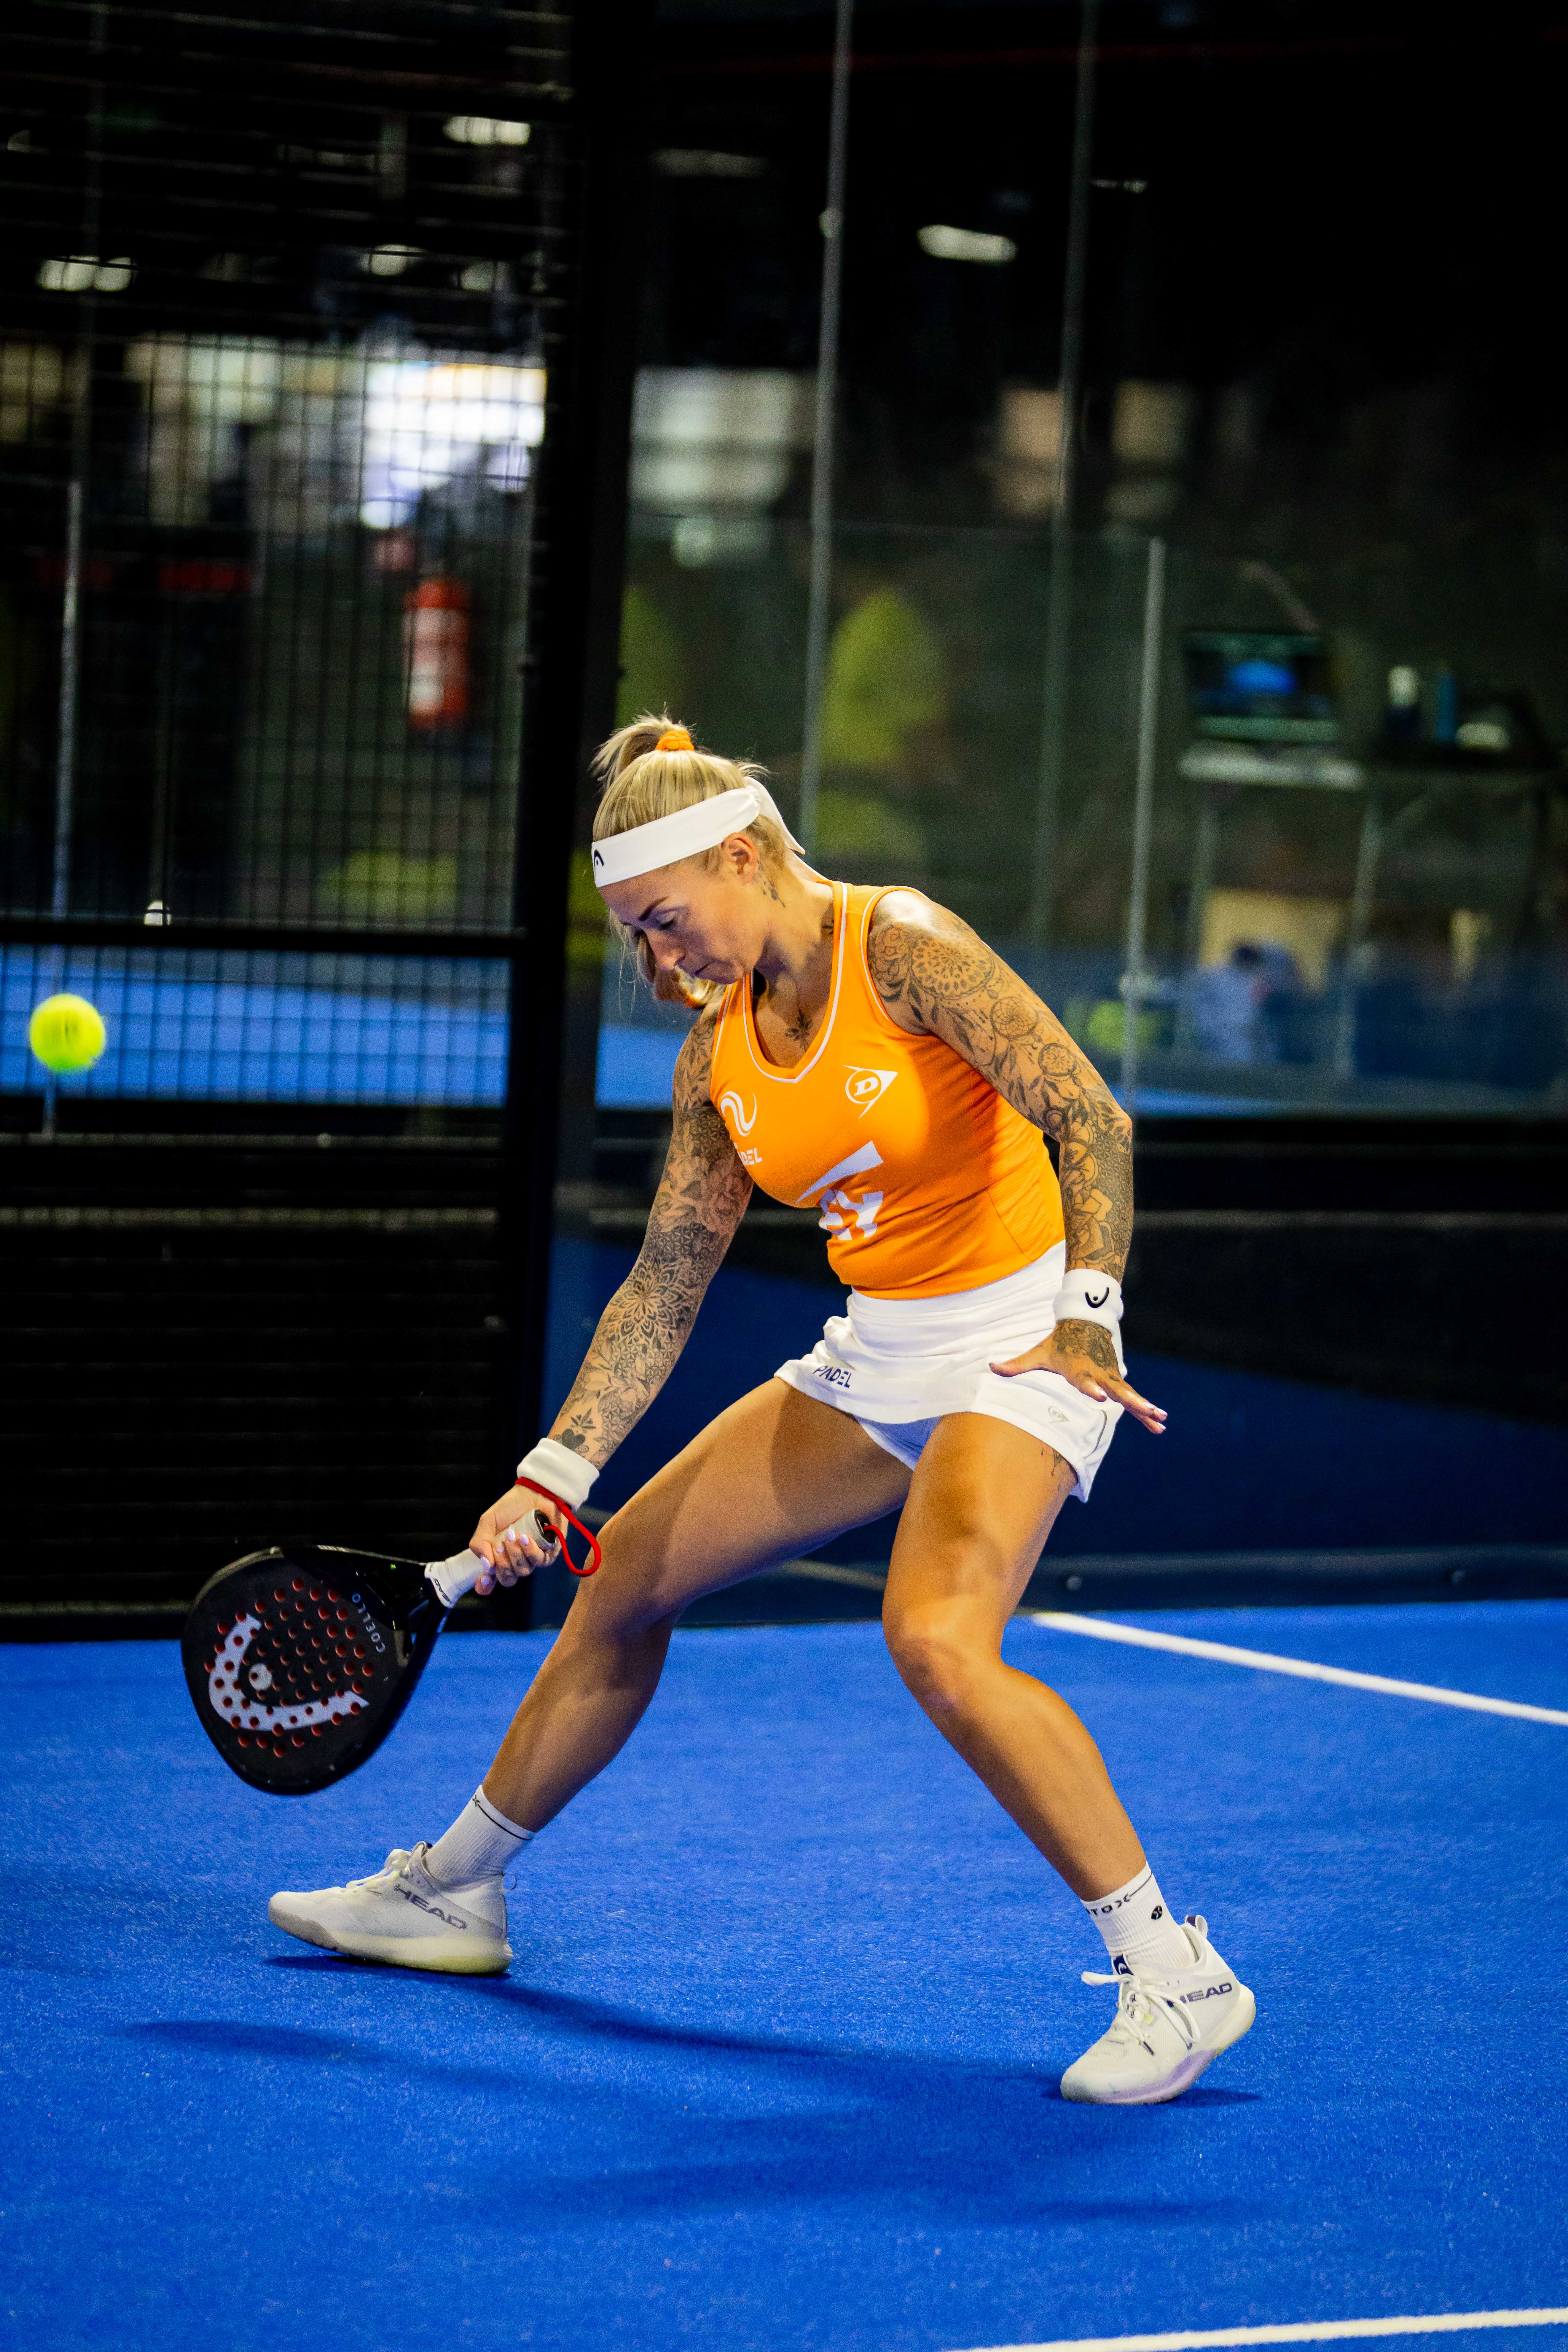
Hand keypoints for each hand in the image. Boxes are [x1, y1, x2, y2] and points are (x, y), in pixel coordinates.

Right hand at [468, 1487, 566, 1593]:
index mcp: (498, 1557)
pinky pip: (538, 1562)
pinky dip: (530, 1550)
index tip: (484, 1578)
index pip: (489, 1583)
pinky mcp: (548, 1554)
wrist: (534, 1493)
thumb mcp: (488, 1522)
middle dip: (502, 1563)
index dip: (484, 1586)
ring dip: (516, 1554)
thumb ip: (480, 1543)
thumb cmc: (510, 1507)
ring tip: (514, 1534)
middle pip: (507, 1579)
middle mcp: (514, 1561)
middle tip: (501, 1544)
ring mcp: (531, 1559)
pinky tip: (526, 1537)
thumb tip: (486, 1565)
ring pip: (523, 1571)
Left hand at [991, 1318, 1167, 1436]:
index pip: (1084, 1379)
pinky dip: (1146, 1411)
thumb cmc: (1058, 1342)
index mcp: (1079, 1368)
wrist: (1085, 1321)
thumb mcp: (1037, 1352)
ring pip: (1129, 1395)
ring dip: (1145, 1408)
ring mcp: (1111, 1376)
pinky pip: (1133, 1398)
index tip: (1099, 1395)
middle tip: (1145, 1410)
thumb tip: (991, 1366)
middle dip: (1131, 1401)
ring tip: (1160, 1421)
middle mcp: (1099, 1373)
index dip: (1091, 1387)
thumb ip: (1016, 1364)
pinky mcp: (1117, 1380)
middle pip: (1116, 1389)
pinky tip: (1159, 1425)